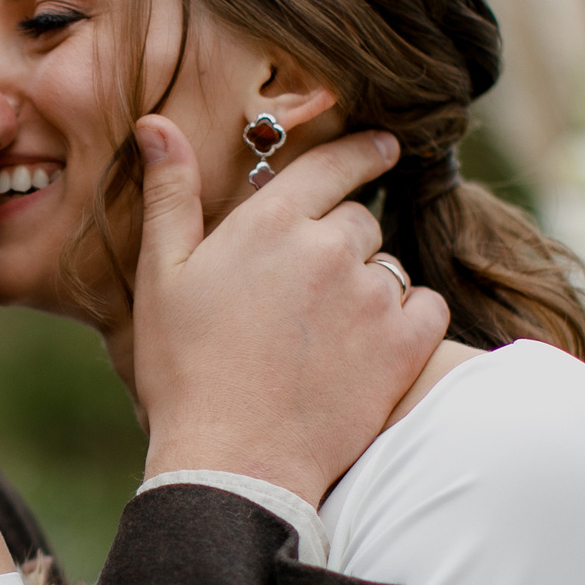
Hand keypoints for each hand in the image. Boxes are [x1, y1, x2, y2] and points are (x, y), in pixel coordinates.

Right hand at [131, 117, 448, 508]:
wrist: (234, 461)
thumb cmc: (186, 372)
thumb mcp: (161, 278)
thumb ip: (169, 195)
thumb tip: (156, 123)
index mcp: (271, 222)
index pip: (334, 163)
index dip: (362, 150)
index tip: (383, 145)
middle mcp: (330, 247)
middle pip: (359, 220)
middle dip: (341, 242)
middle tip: (308, 290)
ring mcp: (372, 296)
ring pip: (390, 267)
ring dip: (369, 287)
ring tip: (328, 333)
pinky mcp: (404, 346)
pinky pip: (428, 309)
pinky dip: (409, 322)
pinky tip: (372, 348)